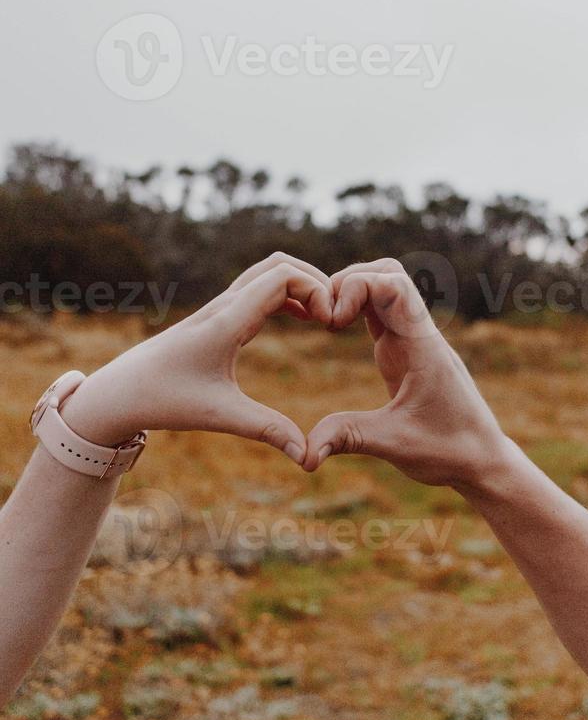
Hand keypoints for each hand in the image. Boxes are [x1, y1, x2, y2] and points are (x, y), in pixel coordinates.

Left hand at [60, 254, 332, 464]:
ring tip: (324, 316)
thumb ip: (266, 430)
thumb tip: (306, 456)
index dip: (316, 289)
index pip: (281, 275)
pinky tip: (303, 317)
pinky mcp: (218, 315)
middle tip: (335, 315)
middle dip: (316, 280)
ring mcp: (220, 307)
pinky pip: (259, 288)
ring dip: (302, 284)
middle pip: (279, 263)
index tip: (329, 323)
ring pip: (268, 272)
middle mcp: (225, 305)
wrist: (120, 391)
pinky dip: (288, 293)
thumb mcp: (219, 415)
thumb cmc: (164, 400)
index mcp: (227, 320)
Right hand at [303, 259, 508, 485]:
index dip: (356, 287)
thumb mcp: (395, 444)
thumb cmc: (448, 451)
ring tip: (327, 321)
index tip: (333, 322)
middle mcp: (419, 334)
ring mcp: (413, 339)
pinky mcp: (405, 350)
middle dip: (349, 281)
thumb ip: (348, 438)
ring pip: (385, 285)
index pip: (394, 284)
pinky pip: (381, 309)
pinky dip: (357, 306)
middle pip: (387, 273)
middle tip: (323, 316)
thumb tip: (304, 453)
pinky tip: (336, 326)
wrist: (482, 460)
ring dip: (353, 290)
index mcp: (422, 346)